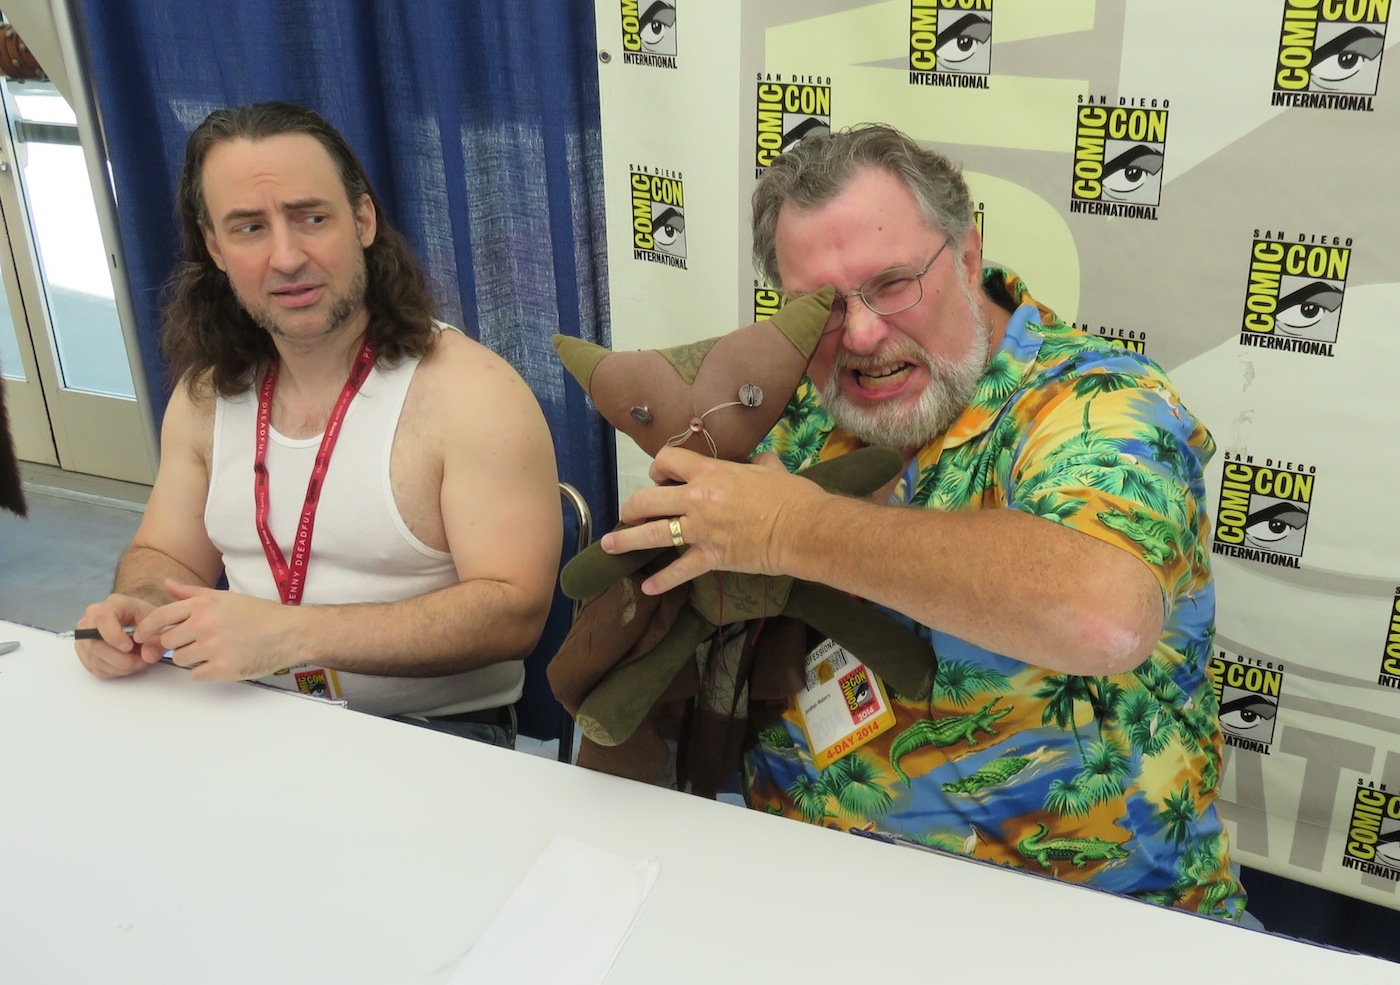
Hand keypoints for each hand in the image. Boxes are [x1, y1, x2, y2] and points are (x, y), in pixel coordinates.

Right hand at [75, 594, 158, 677]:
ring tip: (138, 663)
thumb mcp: (158, 626)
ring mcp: (85, 635)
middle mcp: (92, 617)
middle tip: (141, 661)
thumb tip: (147, 656)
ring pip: (95, 659)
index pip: (102, 619)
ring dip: (119, 667)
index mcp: (113, 604)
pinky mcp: (84, 651)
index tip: (129, 647)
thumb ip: (156, 641)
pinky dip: (113, 671)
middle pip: (95, 644)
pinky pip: (94, 667)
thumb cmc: (149, 621)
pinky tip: (127, 665)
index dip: (113, 636)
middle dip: (121, 659)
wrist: (143, 626)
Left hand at [135, 580, 295, 681]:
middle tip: (192, 643)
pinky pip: (195, 675)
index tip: (142, 636)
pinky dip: (204, 671)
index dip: (146, 628)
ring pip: (179, 659)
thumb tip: (167, 584)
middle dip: (175, 644)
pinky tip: (220, 662)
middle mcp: (204, 625)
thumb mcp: (224, 597)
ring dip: (190, 658)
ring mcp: (213, 648)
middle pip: (166, 641)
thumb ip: (192, 592)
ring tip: (212, 651)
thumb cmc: (257, 614)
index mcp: (203, 605)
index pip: (159, 617)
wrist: (288, 632)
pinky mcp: (222, 669)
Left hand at [600, 446, 823, 595]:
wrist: (801, 528)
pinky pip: (679, 570)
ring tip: (609, 545)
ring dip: (627, 540)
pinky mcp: (710, 557)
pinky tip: (647, 588)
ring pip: (653, 533)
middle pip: (648, 499)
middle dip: (633, 506)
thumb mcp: (769, 468)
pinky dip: (662, 581)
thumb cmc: (790, 495)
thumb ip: (757, 462)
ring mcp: (700, 530)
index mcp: (710, 472)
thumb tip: (758, 461)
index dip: (658, 467)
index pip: (667, 460)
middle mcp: (696, 499)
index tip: (660, 476)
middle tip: (630, 514)